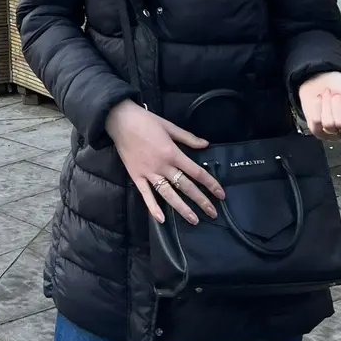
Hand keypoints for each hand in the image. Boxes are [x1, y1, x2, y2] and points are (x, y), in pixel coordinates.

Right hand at [105, 100, 225, 225]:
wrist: (120, 120)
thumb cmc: (146, 121)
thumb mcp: (169, 126)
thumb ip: (188, 137)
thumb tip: (205, 144)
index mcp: (172, 153)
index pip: (196, 172)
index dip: (210, 184)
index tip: (220, 194)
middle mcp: (162, 166)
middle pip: (185, 186)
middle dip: (201, 201)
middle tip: (213, 213)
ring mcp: (149, 173)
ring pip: (168, 194)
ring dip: (182, 208)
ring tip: (194, 220)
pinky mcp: (136, 176)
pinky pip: (146, 195)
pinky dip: (153, 207)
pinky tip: (161, 219)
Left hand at [297, 72, 340, 139]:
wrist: (320, 79)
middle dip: (338, 104)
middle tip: (337, 96)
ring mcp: (331, 133)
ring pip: (329, 123)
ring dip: (327, 103)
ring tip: (328, 96)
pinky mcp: (316, 130)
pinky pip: (316, 121)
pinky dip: (317, 106)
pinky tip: (319, 100)